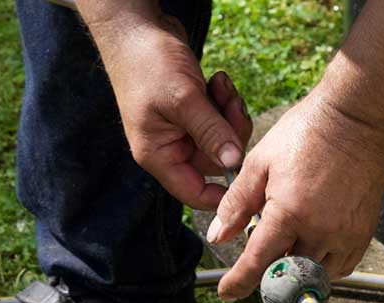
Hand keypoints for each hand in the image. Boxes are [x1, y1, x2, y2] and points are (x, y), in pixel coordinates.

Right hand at [90, 11, 252, 209]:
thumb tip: (234, 163)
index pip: (194, 193)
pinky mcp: (193, 111)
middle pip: (216, 162)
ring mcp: (182, 129)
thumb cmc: (148, 62)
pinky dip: (225, 101)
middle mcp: (170, 147)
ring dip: (230, 113)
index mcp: (159, 155)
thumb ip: (211, 132)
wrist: (135, 26)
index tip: (247, 176)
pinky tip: (218, 80)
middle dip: (231, 133)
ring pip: (222, 138)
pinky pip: (220, 118)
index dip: (222, 194)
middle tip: (232, 104)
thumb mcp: (183, 99)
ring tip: (222, 85)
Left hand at [207, 92, 383, 299]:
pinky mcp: (364, 232)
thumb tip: (218, 236)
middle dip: (269, 276)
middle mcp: (320, 230)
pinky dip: (324, 266)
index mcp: (289, 212)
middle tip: (259, 264)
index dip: (239, 283)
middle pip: (288, 275)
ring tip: (288, 248)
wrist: (356, 117)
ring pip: (317, 276)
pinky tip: (312, 247)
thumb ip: (236, 203)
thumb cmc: (306, 133)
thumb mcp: (259, 163)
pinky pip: (342, 266)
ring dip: (298, 271)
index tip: (227, 293)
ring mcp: (346, 234)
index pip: (258, 263)